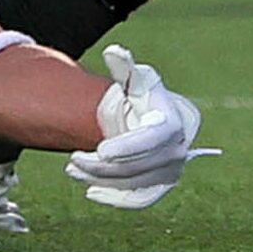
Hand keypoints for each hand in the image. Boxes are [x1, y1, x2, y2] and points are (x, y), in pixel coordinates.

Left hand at [64, 46, 212, 208]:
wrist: (148, 119)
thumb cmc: (141, 95)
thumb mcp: (134, 78)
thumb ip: (124, 66)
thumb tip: (114, 52)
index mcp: (175, 121)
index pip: (154, 139)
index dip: (129, 147)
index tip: (101, 150)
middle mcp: (179, 149)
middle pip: (141, 165)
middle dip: (104, 166)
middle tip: (73, 159)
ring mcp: (173, 171)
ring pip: (136, 184)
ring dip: (102, 179)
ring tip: (73, 168)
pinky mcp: (161, 186)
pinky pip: (140, 199)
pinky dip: (116, 198)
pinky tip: (91, 192)